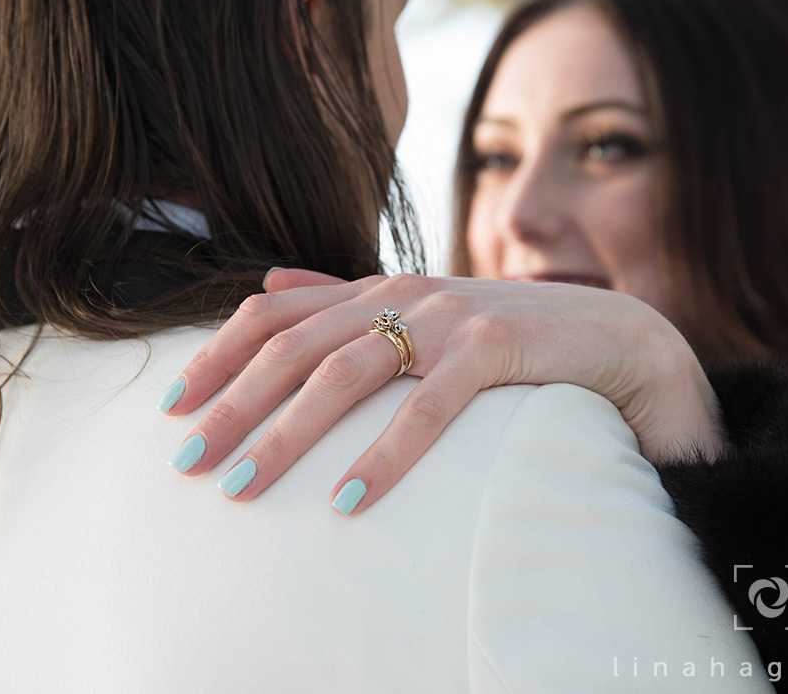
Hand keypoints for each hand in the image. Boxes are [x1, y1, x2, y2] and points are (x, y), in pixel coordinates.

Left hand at [161, 271, 722, 511]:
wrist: (613, 336)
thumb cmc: (509, 339)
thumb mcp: (420, 315)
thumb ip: (345, 299)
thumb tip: (267, 284)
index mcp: (377, 289)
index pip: (273, 313)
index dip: (218, 355)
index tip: (174, 407)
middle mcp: (402, 295)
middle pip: (294, 348)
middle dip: (233, 405)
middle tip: (186, 462)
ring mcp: (447, 318)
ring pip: (346, 373)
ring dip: (289, 434)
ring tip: (243, 486)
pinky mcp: (495, 347)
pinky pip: (428, 408)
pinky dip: (385, 456)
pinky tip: (347, 502)